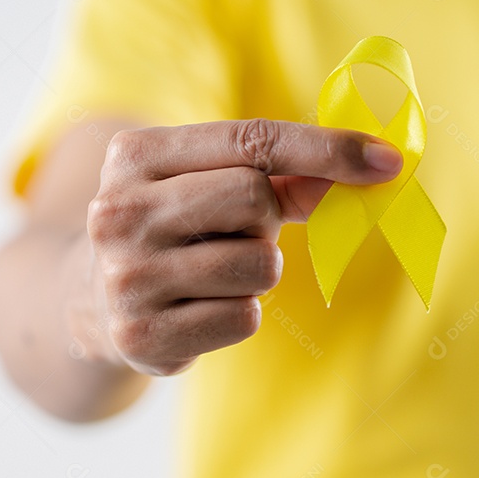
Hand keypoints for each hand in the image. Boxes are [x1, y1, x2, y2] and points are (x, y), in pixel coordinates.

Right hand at [85, 119, 402, 375]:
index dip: (327, 149)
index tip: (388, 160)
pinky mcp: (141, 337)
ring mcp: (126, 278)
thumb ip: (278, 173)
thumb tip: (364, 169)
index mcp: (133, 156)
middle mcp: (118, 213)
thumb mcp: (204, 182)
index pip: (250, 140)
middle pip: (254, 199)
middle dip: (269, 217)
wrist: (90, 299)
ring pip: (259, 265)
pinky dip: (240, 313)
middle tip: (241, 229)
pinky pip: (245, 319)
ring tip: (214, 270)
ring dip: (258, 269)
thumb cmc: (173, 225)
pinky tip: (201, 307)